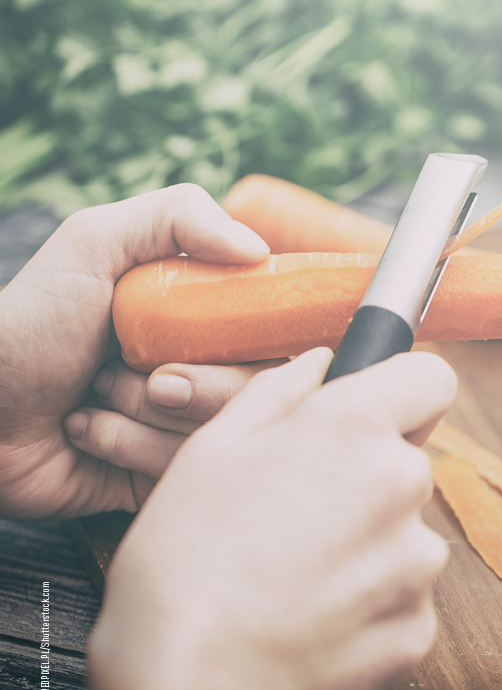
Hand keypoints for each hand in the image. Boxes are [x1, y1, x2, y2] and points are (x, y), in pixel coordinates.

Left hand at [0, 184, 269, 520]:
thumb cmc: (26, 324)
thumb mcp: (92, 243)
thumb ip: (177, 215)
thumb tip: (258, 248)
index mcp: (206, 314)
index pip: (286, 331)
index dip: (273, 341)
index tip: (233, 339)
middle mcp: (207, 367)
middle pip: (265, 389)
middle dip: (199, 384)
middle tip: (148, 373)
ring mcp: (187, 423)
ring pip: (224, 431)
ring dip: (150, 415)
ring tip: (98, 397)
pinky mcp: (163, 474)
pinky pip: (185, 470)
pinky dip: (129, 449)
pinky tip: (87, 432)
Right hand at [89, 348, 455, 689]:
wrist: (192, 680)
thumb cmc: (185, 561)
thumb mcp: (210, 453)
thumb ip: (276, 394)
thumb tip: (320, 363)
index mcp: (355, 428)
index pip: (431, 379)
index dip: (401, 393)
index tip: (371, 416)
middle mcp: (404, 485)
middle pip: (406, 466)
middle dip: (363, 482)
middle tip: (292, 517)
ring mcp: (419, 561)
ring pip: (403, 538)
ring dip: (364, 550)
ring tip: (290, 577)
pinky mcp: (420, 625)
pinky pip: (400, 601)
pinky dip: (365, 608)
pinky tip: (308, 620)